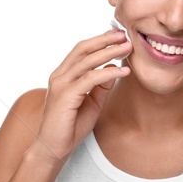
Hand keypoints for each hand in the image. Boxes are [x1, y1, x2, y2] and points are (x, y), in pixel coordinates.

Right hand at [32, 30, 131, 164]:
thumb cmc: (71, 125)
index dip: (100, 40)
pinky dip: (108, 73)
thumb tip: (113, 68)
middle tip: (125, 34)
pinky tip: (123, 71)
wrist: (54, 147)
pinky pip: (90, 79)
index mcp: (64, 75)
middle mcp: (60, 76)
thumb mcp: (92, 101)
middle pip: (83, 49)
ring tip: (128, 47)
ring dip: (109, 52)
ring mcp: (61, 85)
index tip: (118, 35)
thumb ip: (101, 85)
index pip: (81, 50)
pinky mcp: (66, 96)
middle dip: (105, 40)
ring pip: (87, 61)